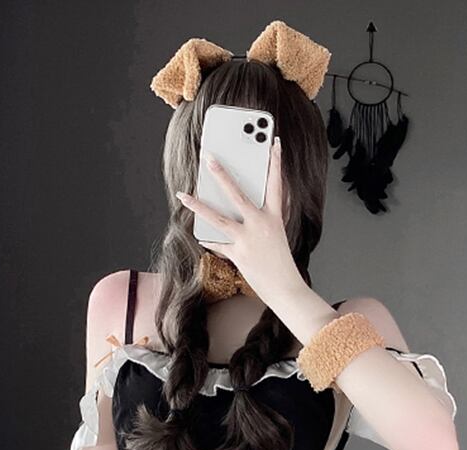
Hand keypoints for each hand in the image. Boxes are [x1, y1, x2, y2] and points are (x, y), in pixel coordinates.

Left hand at [175, 136, 302, 301]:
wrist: (284, 288)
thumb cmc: (280, 261)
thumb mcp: (277, 233)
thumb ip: (265, 215)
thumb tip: (247, 204)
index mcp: (274, 218)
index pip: (276, 185)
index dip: (276, 163)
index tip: (275, 143)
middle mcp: (259, 225)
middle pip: (237, 195)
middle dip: (222, 175)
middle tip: (209, 157)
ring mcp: (247, 240)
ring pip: (218, 219)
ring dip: (198, 206)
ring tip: (183, 195)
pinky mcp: (237, 254)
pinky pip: (217, 243)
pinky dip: (208, 239)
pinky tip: (198, 233)